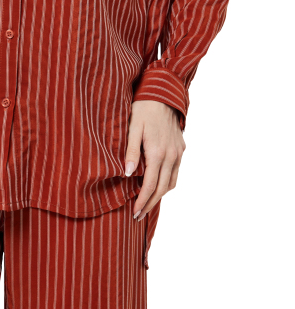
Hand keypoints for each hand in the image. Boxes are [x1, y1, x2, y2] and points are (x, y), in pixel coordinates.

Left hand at [124, 100, 185, 220]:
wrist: (163, 94)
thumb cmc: (143, 108)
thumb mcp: (133, 127)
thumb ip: (130, 150)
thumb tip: (127, 174)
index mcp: (157, 152)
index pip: (150, 185)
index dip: (142, 201)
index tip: (134, 213)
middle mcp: (171, 155)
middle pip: (162, 188)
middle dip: (150, 203)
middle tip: (138, 215)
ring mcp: (178, 152)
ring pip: (172, 182)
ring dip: (160, 195)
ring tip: (147, 203)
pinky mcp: (181, 148)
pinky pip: (176, 172)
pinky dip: (167, 183)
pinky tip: (158, 185)